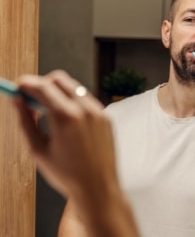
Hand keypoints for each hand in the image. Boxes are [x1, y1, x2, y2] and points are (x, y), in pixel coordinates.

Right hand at [13, 70, 117, 197]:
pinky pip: (87, 99)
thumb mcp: (38, 150)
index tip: (19, 87)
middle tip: (33, 99)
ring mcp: (99, 111)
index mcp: (66, 117)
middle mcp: (85, 109)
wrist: (98, 187)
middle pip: (59, 78)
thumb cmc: (68, 174)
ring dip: (59, 92)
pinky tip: (68, 119)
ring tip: (50, 112)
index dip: (26, 84)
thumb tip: (18, 102)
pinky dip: (74, 101)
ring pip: (74, 87)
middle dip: (43, 84)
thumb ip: (26, 122)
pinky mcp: (106, 116)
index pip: (42, 86)